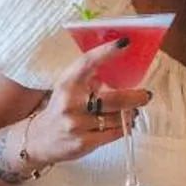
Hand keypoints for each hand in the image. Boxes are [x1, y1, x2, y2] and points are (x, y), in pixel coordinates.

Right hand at [24, 40, 152, 167]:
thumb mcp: (67, 87)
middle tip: (146, 95)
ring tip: (130, 112)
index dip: (107, 51)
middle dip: (135, 97)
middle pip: (113, 98)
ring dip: (129, 114)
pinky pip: (114, 133)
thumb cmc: (61, 108)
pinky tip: (123, 124)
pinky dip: (123, 128)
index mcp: (66, 83)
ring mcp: (76, 124)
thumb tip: (121, 65)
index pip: (87, 62)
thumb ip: (89, 78)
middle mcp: (70, 103)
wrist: (39, 139)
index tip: (125, 43)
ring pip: (117, 118)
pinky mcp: (83, 143)